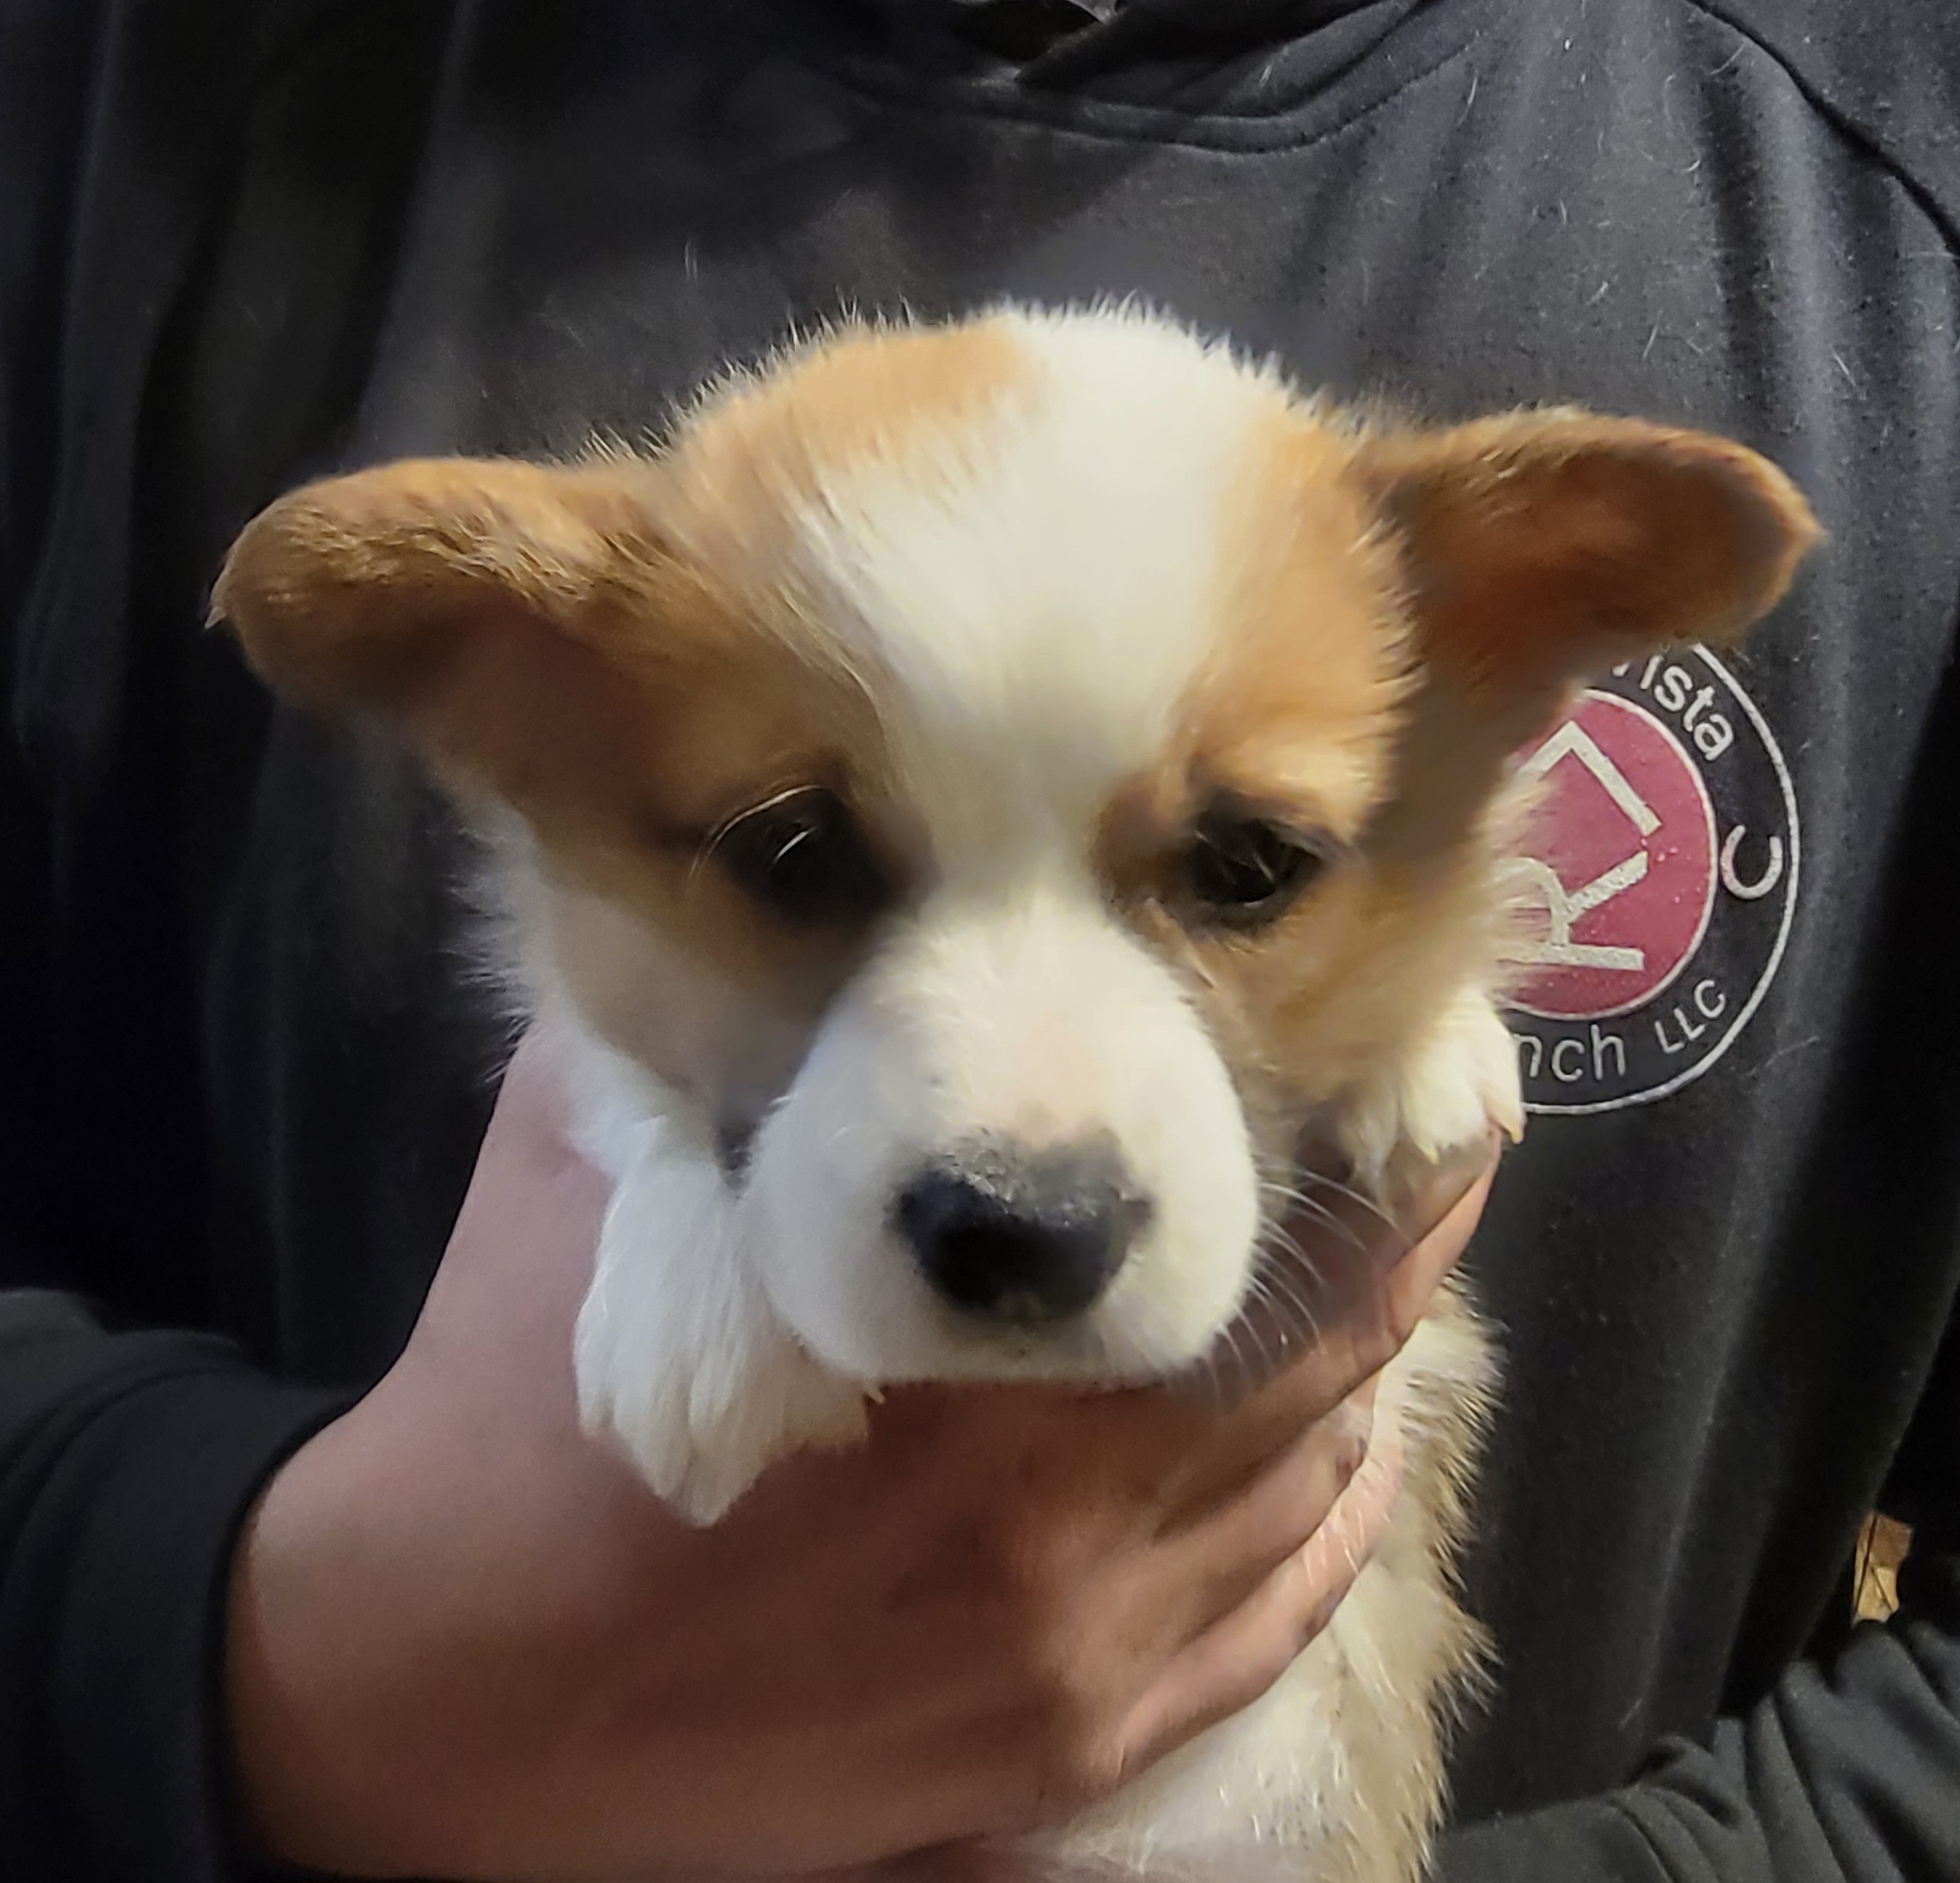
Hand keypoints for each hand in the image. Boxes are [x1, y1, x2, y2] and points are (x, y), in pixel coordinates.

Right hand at [225, 1036, 1494, 1881]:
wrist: (440, 1692)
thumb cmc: (515, 1414)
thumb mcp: (605, 1182)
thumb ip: (735, 1054)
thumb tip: (824, 934)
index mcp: (974, 1383)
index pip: (1257, 1249)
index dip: (1360, 1150)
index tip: (1415, 1062)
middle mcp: (1070, 1540)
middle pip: (1323, 1366)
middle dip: (1392, 1240)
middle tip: (1429, 1139)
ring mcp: (1082, 1666)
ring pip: (1312, 1494)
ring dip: (1360, 1370)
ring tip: (1378, 1265)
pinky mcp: (1059, 1755)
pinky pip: (1266, 1626)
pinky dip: (1323, 1518)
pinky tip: (1334, 1447)